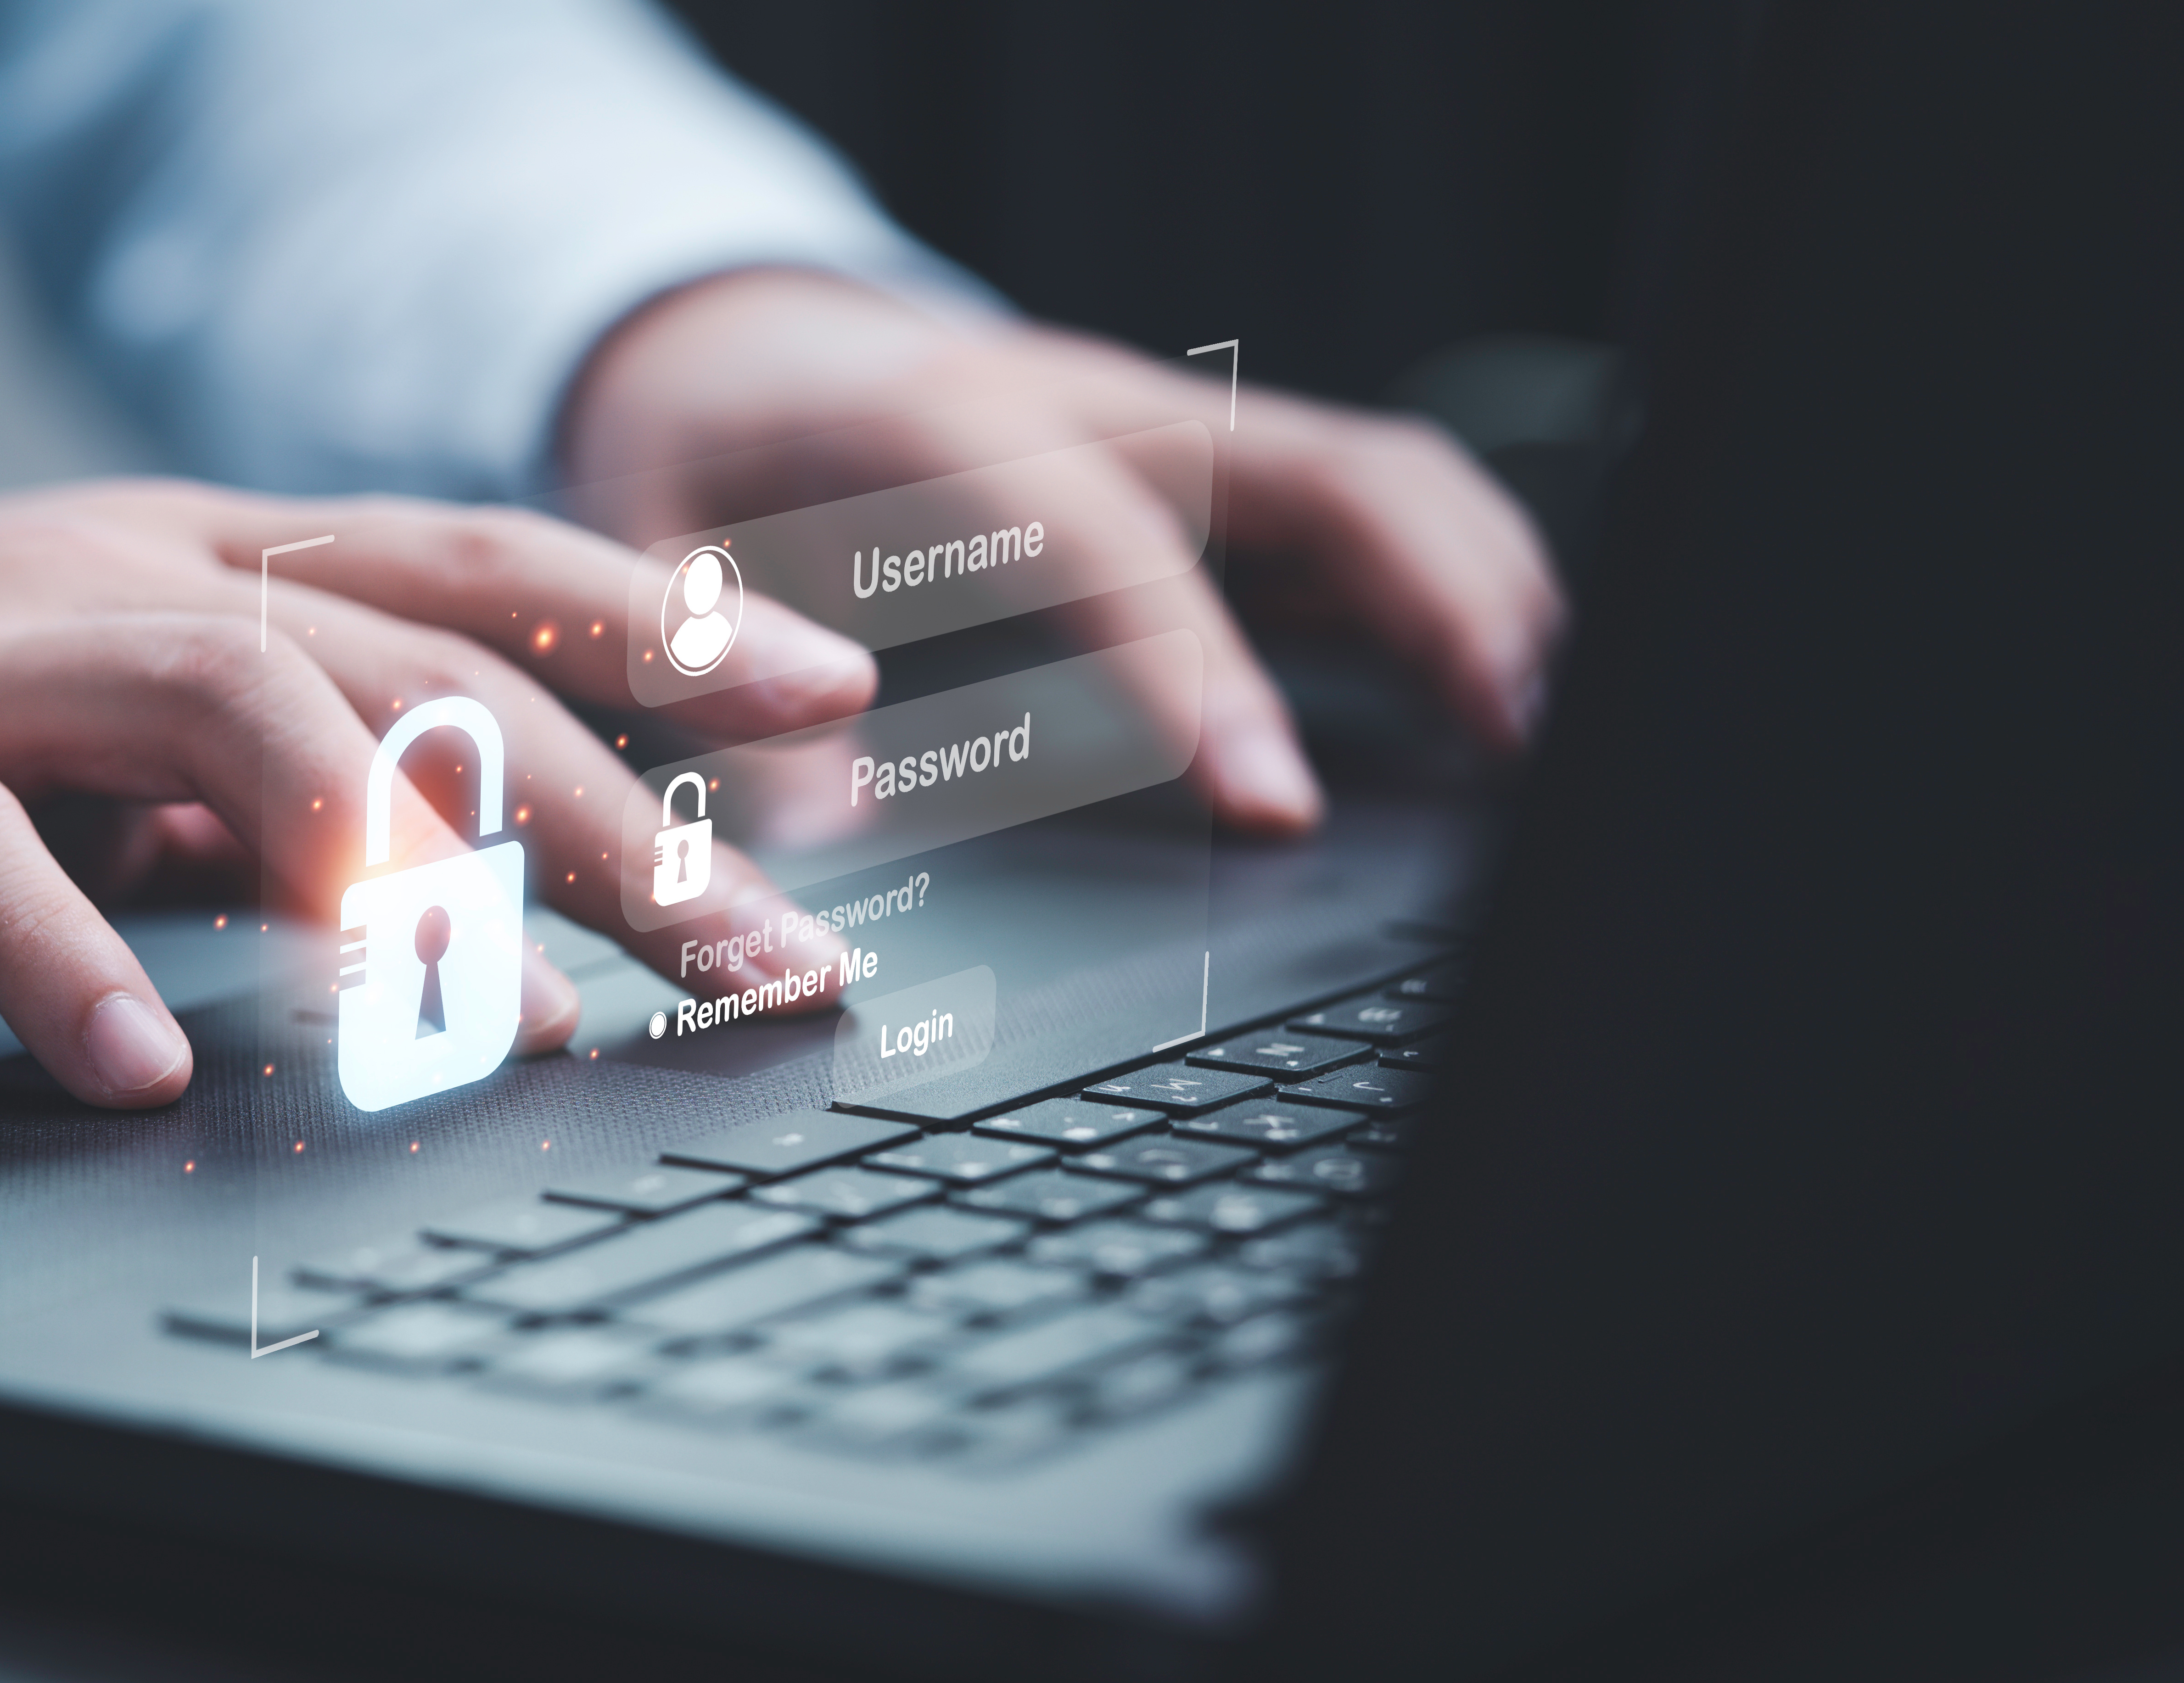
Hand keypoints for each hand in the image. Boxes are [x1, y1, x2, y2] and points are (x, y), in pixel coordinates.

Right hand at [0, 481, 875, 1105]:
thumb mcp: (117, 729)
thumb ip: (280, 782)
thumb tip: (468, 884)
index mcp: (201, 561)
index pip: (477, 565)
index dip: (661, 620)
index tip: (828, 695)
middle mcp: (115, 580)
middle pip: (407, 664)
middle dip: (604, 810)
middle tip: (754, 949)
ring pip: (230, 717)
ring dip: (388, 874)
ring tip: (510, 1022)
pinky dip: (64, 958)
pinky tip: (145, 1066)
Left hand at [558, 270, 1562, 832]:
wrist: (733, 340)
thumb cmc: (698, 453)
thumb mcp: (644, 539)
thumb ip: (705, 674)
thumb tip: (802, 840)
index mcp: (949, 423)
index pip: (1110, 541)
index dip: (1196, 665)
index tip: (1268, 799)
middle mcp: (1093, 411)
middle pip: (1321, 472)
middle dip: (1435, 603)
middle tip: (1510, 755)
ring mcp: (1174, 441)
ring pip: (1380, 487)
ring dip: (1479, 599)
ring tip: (1540, 745)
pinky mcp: (1213, 485)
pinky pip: (1369, 525)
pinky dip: (1452, 601)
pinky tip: (1492, 707)